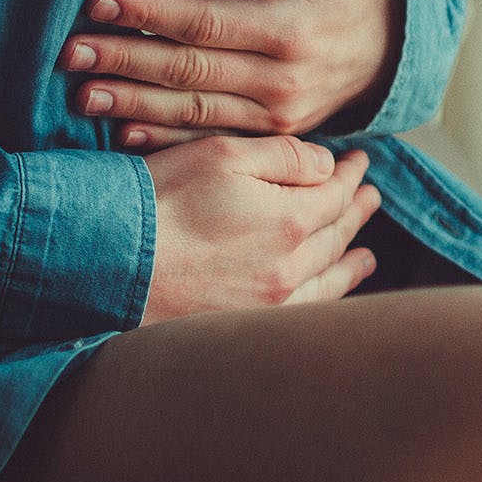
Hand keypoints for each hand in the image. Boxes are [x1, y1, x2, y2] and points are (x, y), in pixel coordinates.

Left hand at [62, 0, 397, 149]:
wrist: (387, 49)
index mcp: (287, 27)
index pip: (203, 18)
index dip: (149, 10)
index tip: (99, 1)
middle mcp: (282, 78)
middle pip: (189, 69)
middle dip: (125, 60)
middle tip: (72, 54)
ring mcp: (277, 115)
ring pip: (193, 110)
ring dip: (133, 103)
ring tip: (83, 95)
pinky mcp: (272, 136)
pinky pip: (212, 139)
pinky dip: (166, 138)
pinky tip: (123, 134)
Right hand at [141, 135, 381, 324]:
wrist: (110, 262)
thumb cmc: (159, 201)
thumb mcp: (222, 155)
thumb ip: (283, 156)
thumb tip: (326, 165)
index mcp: (291, 220)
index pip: (335, 193)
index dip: (350, 175)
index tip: (359, 161)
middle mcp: (290, 267)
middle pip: (336, 234)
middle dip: (356, 212)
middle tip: (371, 197)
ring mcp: (271, 303)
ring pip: (327, 277)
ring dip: (350, 259)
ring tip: (366, 254)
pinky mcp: (247, 326)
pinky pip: (305, 312)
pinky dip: (327, 298)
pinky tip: (332, 295)